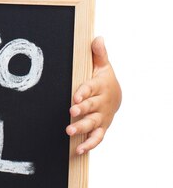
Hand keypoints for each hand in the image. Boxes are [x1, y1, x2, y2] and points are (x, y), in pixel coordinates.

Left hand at [66, 36, 121, 154]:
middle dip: (81, 110)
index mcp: (99, 86)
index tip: (75, 96)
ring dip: (81, 127)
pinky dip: (89, 144)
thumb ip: (98, 54)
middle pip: (90, 106)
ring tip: (69, 130)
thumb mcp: (102, 65)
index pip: (91, 88)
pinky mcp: (101, 127)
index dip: (83, 92)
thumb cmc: (104, 79)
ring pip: (92, 123)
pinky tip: (78, 149)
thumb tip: (97, 38)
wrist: (117, 97)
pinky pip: (96, 138)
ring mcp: (101, 116)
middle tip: (71, 112)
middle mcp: (101, 103)